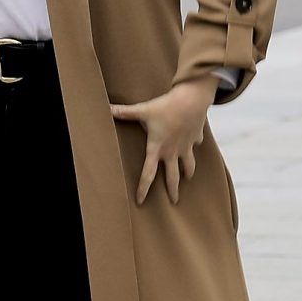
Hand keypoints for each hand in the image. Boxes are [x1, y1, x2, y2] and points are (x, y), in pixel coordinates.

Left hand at [110, 78, 215, 205]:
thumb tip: (106, 108)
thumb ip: (124, 112)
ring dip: (187, 173)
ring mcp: (186, 146)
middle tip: (174, 201)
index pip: (148, 174)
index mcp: (157, 148)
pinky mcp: (196, 137)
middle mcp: (172, 151)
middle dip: (173, 190)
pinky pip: (195, 144)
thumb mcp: (143, 110)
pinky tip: (194, 145)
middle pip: (173, 177)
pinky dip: (194, 146)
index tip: (140, 201)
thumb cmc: (166, 105)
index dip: (143, 189)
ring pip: (189, 165)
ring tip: (187, 177)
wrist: (192, 98)